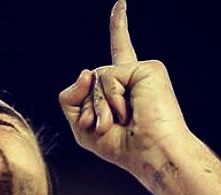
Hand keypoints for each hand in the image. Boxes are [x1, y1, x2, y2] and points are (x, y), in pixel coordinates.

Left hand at [59, 0, 187, 177]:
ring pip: (94, 78)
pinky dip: (110, 99)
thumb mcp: (82, 128)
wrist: (150, 153)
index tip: (120, 5)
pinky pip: (107, 77)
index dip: (119, 28)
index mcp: (122, 88)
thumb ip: (70, 100)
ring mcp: (140, 70)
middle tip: (108, 128)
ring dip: (98, 107)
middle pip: (86, 81)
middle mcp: (132, 75)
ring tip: (120, 121)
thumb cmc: (121, 146)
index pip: (116, 54)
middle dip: (86, 109)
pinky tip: (128, 112)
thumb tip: (85, 71)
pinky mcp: (147, 68)